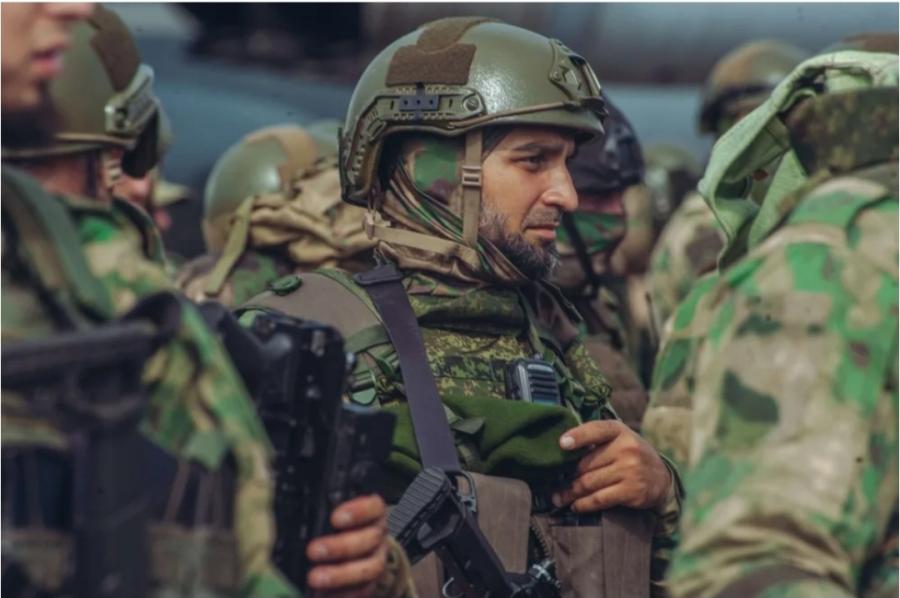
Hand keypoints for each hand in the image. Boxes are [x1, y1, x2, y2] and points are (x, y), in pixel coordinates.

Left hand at [306, 495, 388, 597]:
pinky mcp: (370, 583)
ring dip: (341, 574)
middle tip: (313, 551)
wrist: (353, 550)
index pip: (374, 507)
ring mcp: (377, 560)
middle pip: (370, 539)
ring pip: (370, 568)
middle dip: (341, 546)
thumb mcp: (330, 511)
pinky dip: (344, 594)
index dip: (358, 511)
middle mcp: (378, 535)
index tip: (335, 518)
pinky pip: (363, 591)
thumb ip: (321, 510)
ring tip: (314, 578)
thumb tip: (294, 509)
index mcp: (372, 513)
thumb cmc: (336, 526)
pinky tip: (324, 594)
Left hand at [552, 420, 671, 513]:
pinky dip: (583, 504)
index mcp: (619, 431)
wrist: (662, 478)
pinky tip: (576, 505)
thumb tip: (561, 450)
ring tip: (558, 498)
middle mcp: (626, 448)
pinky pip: (600, 499)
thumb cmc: (630, 455)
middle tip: (552, 485)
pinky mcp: (632, 491)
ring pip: (589, 483)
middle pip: (585, 464)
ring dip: (570, 493)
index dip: (577, 436)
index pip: (596, 430)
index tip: (561, 444)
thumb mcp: (619, 439)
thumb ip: (595, 440)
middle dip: (566, 477)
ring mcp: (630, 470)